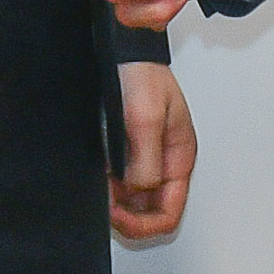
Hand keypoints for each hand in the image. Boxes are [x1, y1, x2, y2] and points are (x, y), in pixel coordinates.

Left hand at [111, 62, 195, 238]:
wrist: (121, 48)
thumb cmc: (141, 73)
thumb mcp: (146, 116)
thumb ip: (146, 158)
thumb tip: (138, 189)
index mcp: (179, 158)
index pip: (168, 214)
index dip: (143, 225)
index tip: (117, 214)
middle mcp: (163, 163)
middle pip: (149, 213)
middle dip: (127, 216)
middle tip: (105, 207)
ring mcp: (144, 158)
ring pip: (132, 201)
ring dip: (115, 203)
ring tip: (98, 191)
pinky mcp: (124, 152)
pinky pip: (118, 183)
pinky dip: (106, 188)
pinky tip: (95, 179)